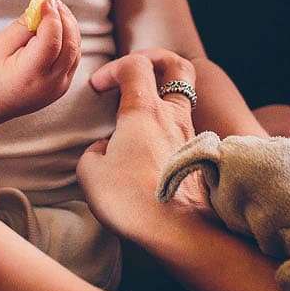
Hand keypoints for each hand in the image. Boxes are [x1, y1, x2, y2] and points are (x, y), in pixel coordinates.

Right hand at [0, 0, 81, 122]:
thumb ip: (22, 27)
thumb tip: (40, 7)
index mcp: (30, 76)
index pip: (52, 41)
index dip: (52, 17)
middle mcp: (50, 84)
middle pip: (70, 45)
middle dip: (64, 18)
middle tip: (52, 0)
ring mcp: (60, 87)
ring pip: (75, 50)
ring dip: (69, 26)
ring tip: (54, 9)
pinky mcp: (63, 85)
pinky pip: (73, 57)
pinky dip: (69, 38)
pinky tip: (57, 26)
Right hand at [78, 49, 205, 244]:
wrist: (178, 231)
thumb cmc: (131, 200)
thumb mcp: (91, 174)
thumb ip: (93, 153)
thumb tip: (104, 150)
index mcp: (144, 111)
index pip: (134, 64)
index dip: (113, 68)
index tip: (98, 88)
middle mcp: (173, 116)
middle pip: (178, 66)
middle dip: (157, 59)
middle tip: (138, 70)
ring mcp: (191, 136)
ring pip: (184, 99)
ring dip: (163, 97)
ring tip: (140, 115)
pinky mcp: (199, 158)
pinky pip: (186, 129)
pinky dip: (169, 127)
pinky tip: (152, 149)